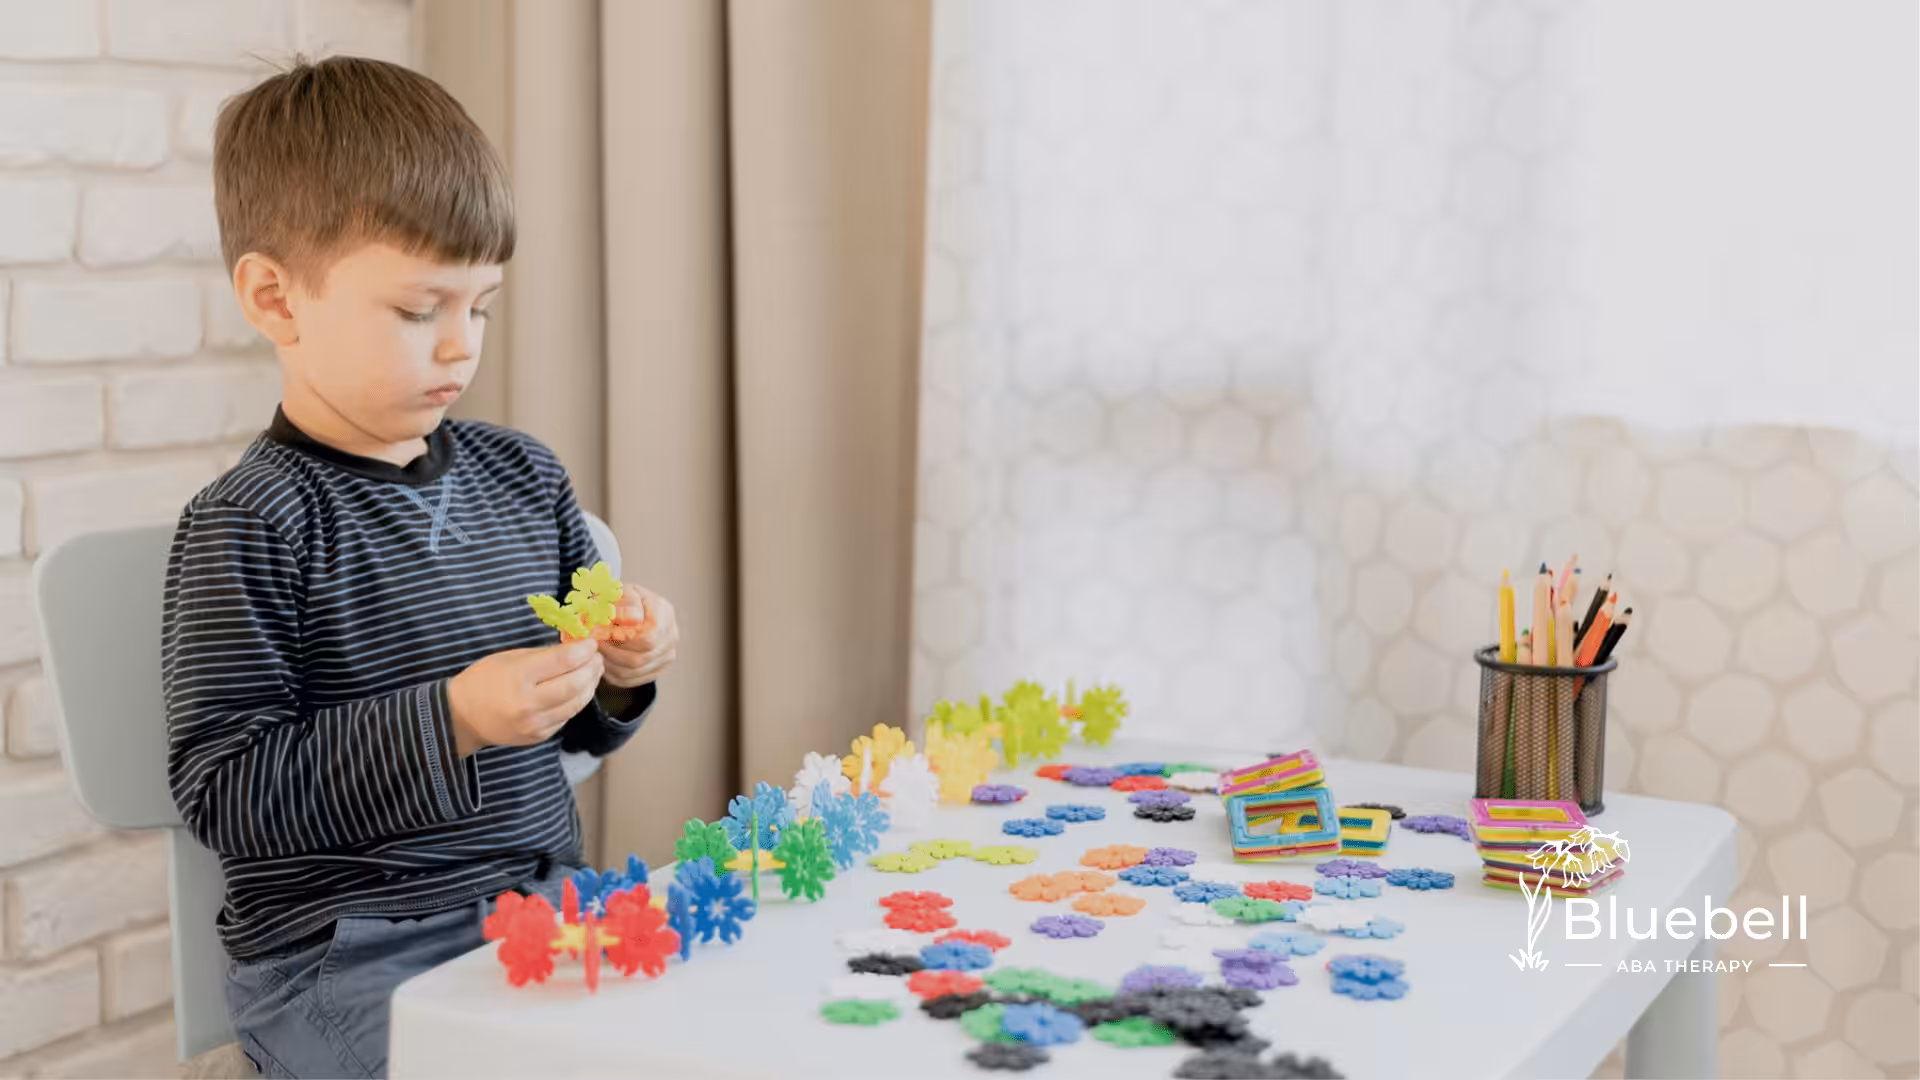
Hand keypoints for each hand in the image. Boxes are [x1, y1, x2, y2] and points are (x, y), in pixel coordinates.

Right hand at [446, 638, 604, 756]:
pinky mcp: (539, 736)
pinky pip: (566, 717)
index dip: (584, 651)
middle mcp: (529, 703)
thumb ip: (543, 655)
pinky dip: (576, 702)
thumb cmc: (484, 680)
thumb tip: (576, 648)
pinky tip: (578, 690)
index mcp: (519, 676)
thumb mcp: (509, 658)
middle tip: (597, 658)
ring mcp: (535, 723)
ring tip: (593, 673)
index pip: (564, 661)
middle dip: (592, 668)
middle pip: (576, 684)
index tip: (591, 643)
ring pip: (576, 704)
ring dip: (590, 686)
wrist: (462, 717)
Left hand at [599, 583, 678, 687]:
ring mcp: (666, 656)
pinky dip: (614, 673)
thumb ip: (626, 603)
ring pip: (633, 671)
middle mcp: (670, 637)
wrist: (633, 608)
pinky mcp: (658, 669)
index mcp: (664, 614)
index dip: (619, 640)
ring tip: (598, 651)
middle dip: (611, 652)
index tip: (600, 634)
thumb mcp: (623, 591)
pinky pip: (633, 680)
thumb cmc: (625, 599)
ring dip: (610, 664)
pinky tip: (606, 661)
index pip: (646, 638)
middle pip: (639, 658)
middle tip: (593, 644)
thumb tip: (631, 618)